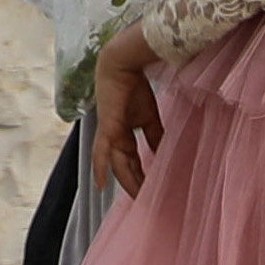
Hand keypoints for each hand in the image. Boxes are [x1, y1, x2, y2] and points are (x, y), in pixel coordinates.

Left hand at [91, 23, 165, 194]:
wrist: (122, 64)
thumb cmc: (135, 87)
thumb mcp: (149, 116)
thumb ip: (154, 135)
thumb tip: (163, 152)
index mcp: (123, 133)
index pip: (132, 160)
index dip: (140, 175)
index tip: (150, 190)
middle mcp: (114, 136)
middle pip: (125, 166)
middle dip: (135, 182)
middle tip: (146, 200)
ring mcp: (109, 133)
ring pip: (117, 163)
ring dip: (127, 179)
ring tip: (137, 196)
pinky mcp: (108, 127)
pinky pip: (103, 152)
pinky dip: (101, 168)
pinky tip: (101, 185)